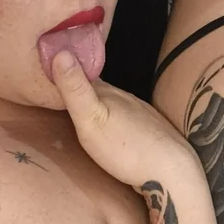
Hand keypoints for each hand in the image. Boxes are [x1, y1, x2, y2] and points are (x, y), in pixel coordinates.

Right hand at [51, 51, 196, 188]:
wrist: (172, 172)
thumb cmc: (125, 147)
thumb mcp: (91, 119)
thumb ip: (75, 90)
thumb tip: (60, 51)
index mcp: (110, 94)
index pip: (84, 75)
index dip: (68, 70)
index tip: (50, 67)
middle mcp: (128, 99)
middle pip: (101, 90)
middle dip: (85, 88)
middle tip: (65, 89)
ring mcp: (144, 116)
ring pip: (117, 106)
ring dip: (103, 106)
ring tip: (88, 111)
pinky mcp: (154, 133)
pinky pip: (130, 122)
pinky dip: (119, 121)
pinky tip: (116, 131)